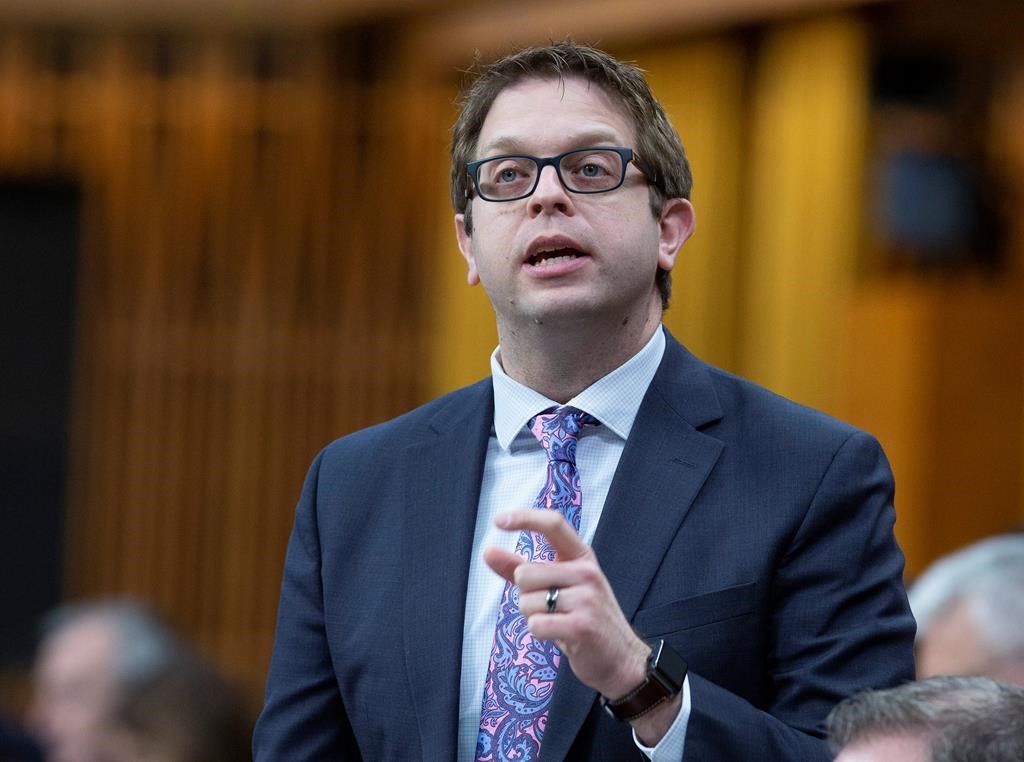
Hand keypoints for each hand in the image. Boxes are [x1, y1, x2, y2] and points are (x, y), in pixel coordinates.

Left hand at [484, 509, 649, 702]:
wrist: (621, 659)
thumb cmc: (582, 618)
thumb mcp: (557, 586)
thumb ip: (520, 568)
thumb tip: (488, 551)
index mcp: (582, 558)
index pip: (553, 524)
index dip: (524, 518)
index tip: (499, 521)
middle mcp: (586, 572)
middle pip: (524, 574)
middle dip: (525, 595)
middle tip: (550, 608)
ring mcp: (586, 599)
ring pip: (526, 602)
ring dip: (532, 617)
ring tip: (558, 622)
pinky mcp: (581, 626)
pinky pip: (535, 624)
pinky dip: (538, 632)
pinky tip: (559, 635)